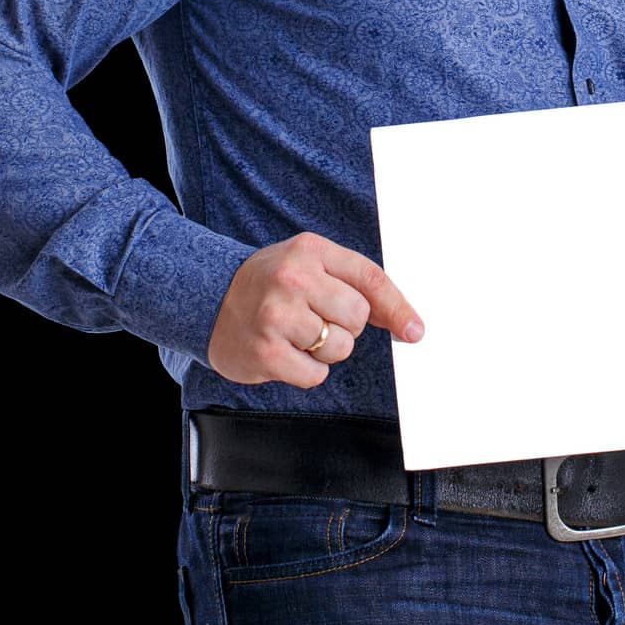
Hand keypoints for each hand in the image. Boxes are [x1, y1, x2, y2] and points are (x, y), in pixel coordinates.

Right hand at [206, 230, 424, 387]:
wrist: (209, 300)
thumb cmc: (272, 284)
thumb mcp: (310, 266)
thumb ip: (355, 286)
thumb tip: (407, 323)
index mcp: (311, 250)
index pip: (370, 278)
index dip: (398, 307)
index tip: (415, 331)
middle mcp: (294, 278)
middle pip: (358, 316)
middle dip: (346, 326)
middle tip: (317, 318)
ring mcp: (278, 315)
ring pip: (340, 347)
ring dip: (326, 350)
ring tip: (297, 334)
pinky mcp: (266, 352)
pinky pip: (316, 375)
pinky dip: (307, 370)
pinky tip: (285, 351)